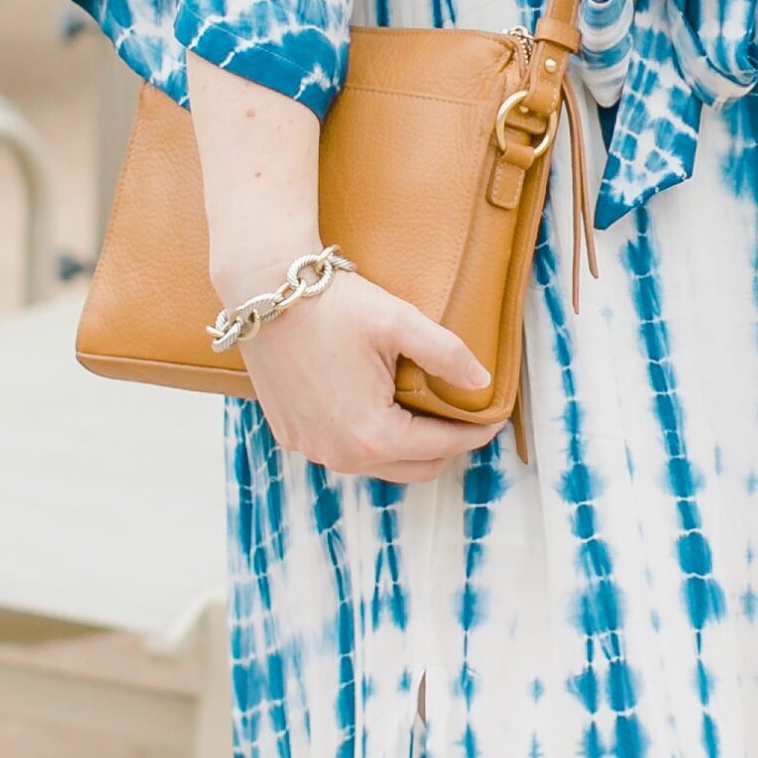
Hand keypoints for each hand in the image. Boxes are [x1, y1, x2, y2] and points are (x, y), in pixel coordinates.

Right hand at [241, 268, 505, 479]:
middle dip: (446, 447)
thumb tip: (483, 382)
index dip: (476, 433)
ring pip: (378, 465)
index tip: (493, 419)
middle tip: (464, 419)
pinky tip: (377, 409)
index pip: (443, 446)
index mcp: (374, 434)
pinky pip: (341, 451)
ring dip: (406, 446)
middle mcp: (340, 455)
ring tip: (424, 414)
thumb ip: (447, 355)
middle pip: (415, 468)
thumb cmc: (332, 304)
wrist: (264, 289)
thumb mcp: (400, 322)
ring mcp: (311, 448)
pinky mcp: (291, 435)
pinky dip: (368, 440)